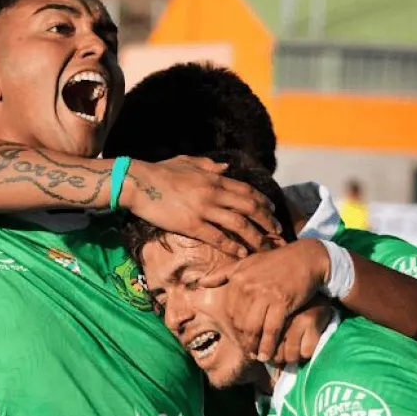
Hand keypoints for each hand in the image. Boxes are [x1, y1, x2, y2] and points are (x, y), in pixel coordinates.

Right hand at [123, 156, 281, 256]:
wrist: (139, 183)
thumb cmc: (160, 171)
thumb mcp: (186, 161)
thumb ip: (207, 165)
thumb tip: (225, 167)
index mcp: (213, 178)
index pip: (246, 190)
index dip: (262, 201)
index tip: (272, 211)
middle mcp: (213, 193)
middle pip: (249, 207)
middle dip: (266, 221)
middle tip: (277, 232)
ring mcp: (203, 209)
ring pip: (239, 224)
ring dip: (256, 236)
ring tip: (265, 247)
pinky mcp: (191, 224)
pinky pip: (217, 237)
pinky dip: (232, 246)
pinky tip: (242, 254)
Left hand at [198, 238, 329, 360]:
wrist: (306, 258)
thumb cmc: (277, 261)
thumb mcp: (248, 262)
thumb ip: (224, 274)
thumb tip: (201, 283)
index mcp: (238, 278)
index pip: (230, 310)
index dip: (235, 327)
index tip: (241, 337)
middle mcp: (248, 286)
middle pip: (240, 321)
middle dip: (244, 339)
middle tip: (249, 352)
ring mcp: (264, 295)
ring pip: (253, 328)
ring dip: (254, 346)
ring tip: (257, 357)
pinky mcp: (281, 302)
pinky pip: (271, 329)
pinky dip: (268, 344)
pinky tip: (268, 354)